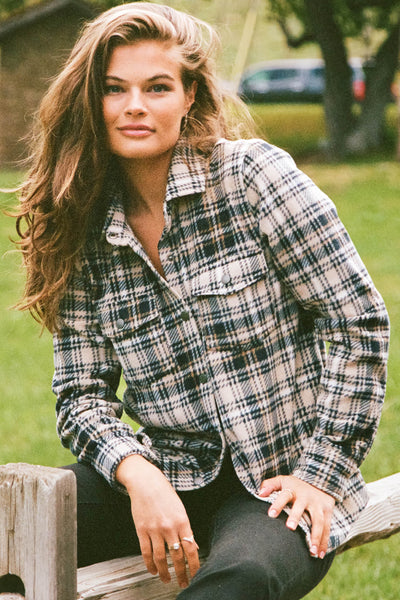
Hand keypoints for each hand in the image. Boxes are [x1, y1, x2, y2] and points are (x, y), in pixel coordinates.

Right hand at [116, 455, 199, 587]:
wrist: (146, 482)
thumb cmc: (165, 494)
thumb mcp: (180, 509)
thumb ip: (186, 528)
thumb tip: (193, 546)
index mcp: (182, 521)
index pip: (191, 548)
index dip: (194, 565)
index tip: (195, 575)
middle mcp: (169, 527)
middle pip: (177, 556)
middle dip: (181, 573)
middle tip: (183, 583)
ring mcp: (154, 529)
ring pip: (160, 558)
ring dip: (164, 572)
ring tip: (167, 580)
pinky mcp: (141, 530)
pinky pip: (146, 552)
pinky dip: (149, 564)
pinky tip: (153, 570)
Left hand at [258, 475, 334, 559]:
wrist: (319, 479)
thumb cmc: (294, 484)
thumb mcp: (282, 480)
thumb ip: (270, 485)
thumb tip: (260, 493)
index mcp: (293, 490)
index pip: (284, 496)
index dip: (277, 504)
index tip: (270, 515)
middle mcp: (306, 497)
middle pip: (301, 507)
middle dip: (296, 517)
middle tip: (290, 528)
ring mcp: (318, 504)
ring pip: (318, 521)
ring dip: (315, 536)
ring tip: (312, 552)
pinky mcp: (327, 511)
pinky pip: (327, 528)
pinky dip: (324, 542)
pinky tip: (320, 554)